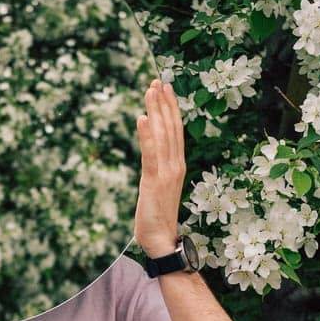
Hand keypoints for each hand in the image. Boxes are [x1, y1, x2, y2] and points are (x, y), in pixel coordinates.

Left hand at [134, 76, 185, 253]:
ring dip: (156, 111)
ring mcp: (167, 172)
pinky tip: (142, 118)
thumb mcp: (158, 185)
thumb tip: (151, 150)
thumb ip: (157, 167)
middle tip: (157, 81)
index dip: (171, 108)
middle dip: (164, 103)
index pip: (175, 131)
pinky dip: (147, 135)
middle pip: (170, 128)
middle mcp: (175, 165)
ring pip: (162, 135)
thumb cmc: (157, 215)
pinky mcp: (154, 181)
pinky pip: (151, 153)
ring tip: (151, 91)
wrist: (161, 239)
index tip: (165, 88)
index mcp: (177, 165)